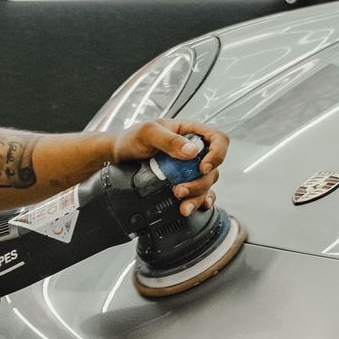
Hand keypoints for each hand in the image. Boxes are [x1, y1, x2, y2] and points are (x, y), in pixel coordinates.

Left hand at [112, 119, 231, 211]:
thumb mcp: (149, 133)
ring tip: (182, 205)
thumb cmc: (133, 138)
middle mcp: (194, 150)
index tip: (202, 167)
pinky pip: (201, 193)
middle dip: (200, 183)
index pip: (218, 139)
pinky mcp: (184, 181)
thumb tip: (192, 152)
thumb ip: (170, 140)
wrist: (120, 155)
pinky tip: (192, 206)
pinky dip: (200, 201)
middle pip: (213, 168)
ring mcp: (189, 168)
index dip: (217, 154)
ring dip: (197, 196)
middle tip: (180, 189)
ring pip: (207, 183)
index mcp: (191, 132)